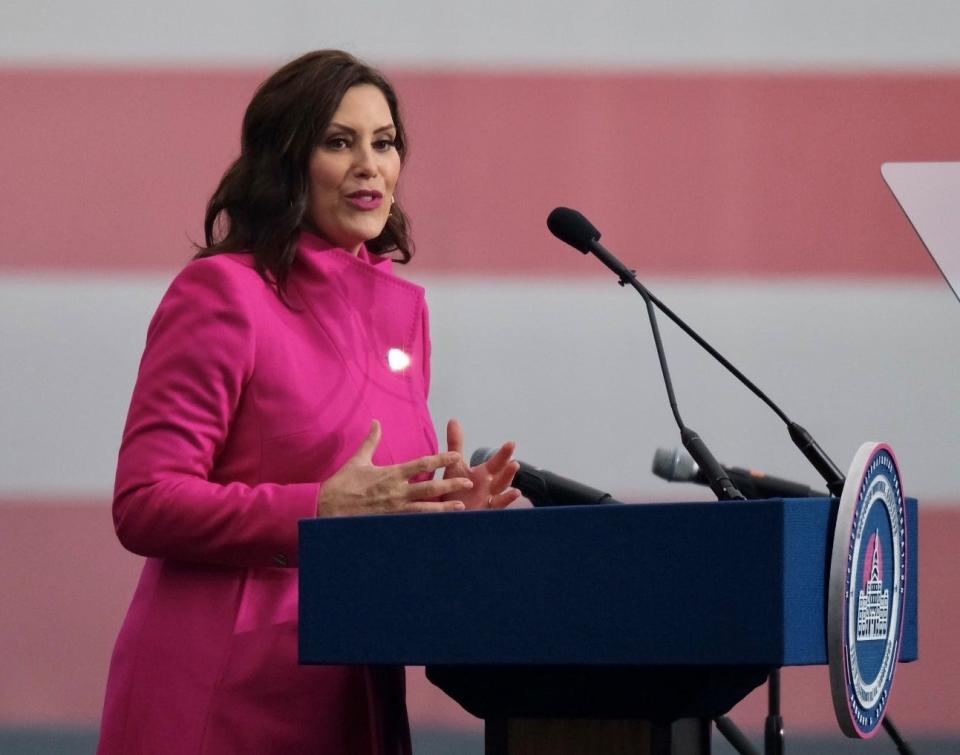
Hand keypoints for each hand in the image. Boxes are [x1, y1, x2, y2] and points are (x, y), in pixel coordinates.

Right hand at [318, 420, 472, 516]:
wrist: (325, 508)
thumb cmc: (342, 484)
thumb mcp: (358, 460)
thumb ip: (371, 441)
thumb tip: (376, 422)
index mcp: (391, 474)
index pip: (421, 464)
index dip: (440, 459)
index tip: (456, 455)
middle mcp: (395, 492)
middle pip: (429, 488)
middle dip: (450, 484)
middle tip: (468, 482)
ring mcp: (393, 510)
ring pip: (424, 509)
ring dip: (443, 508)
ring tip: (460, 508)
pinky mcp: (388, 523)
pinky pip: (411, 524)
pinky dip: (425, 525)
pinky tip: (438, 527)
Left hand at [442, 418, 520, 509]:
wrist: (448, 514)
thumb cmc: (454, 489)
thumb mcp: (455, 465)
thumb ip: (456, 444)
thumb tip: (454, 420)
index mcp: (484, 475)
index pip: (497, 462)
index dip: (504, 454)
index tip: (512, 443)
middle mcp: (489, 488)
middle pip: (501, 477)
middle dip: (507, 469)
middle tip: (514, 461)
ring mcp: (488, 501)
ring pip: (500, 492)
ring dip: (505, 484)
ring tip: (510, 476)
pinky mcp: (482, 513)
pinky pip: (494, 508)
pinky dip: (504, 502)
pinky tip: (513, 494)